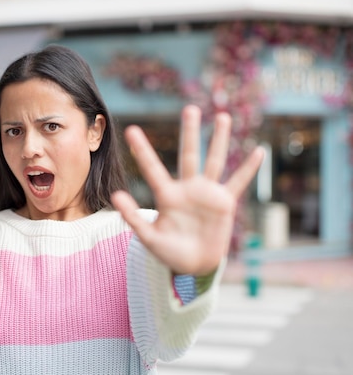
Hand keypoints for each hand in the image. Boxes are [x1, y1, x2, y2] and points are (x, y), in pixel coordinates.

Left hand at [111, 105, 263, 275]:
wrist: (193, 265)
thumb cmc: (168, 252)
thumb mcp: (148, 237)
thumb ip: (133, 217)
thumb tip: (115, 195)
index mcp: (167, 195)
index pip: (152, 168)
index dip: (142, 150)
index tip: (131, 130)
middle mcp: (187, 188)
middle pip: (189, 155)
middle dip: (189, 133)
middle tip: (190, 109)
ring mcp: (207, 193)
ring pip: (214, 161)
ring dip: (219, 140)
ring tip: (221, 117)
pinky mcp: (225, 203)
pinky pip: (238, 183)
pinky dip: (248, 168)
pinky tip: (259, 151)